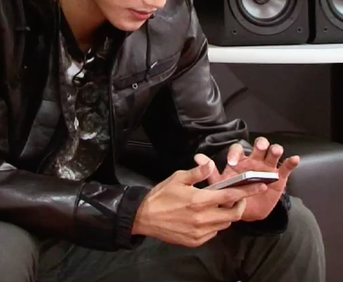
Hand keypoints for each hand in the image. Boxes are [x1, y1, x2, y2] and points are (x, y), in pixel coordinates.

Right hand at [132, 159, 266, 246]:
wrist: (144, 217)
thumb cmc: (161, 195)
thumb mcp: (177, 178)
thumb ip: (197, 173)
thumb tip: (211, 163)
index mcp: (200, 200)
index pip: (231, 196)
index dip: (247, 191)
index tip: (260, 186)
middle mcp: (203, 218)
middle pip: (233, 214)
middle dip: (240, 205)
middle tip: (238, 197)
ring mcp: (200, 232)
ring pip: (224, 224)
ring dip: (227, 215)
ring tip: (220, 205)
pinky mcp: (196, 241)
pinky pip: (213, 232)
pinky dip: (215, 224)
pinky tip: (206, 216)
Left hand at [194, 137, 299, 221]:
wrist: (246, 211)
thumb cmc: (232, 193)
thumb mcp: (221, 184)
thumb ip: (211, 172)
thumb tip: (197, 157)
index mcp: (239, 161)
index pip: (237, 150)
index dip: (235, 153)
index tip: (232, 163)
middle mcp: (254, 161)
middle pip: (258, 146)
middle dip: (260, 144)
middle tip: (260, 148)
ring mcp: (267, 168)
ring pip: (272, 154)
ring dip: (274, 150)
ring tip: (275, 151)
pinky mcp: (279, 178)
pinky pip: (286, 168)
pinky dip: (291, 162)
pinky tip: (294, 159)